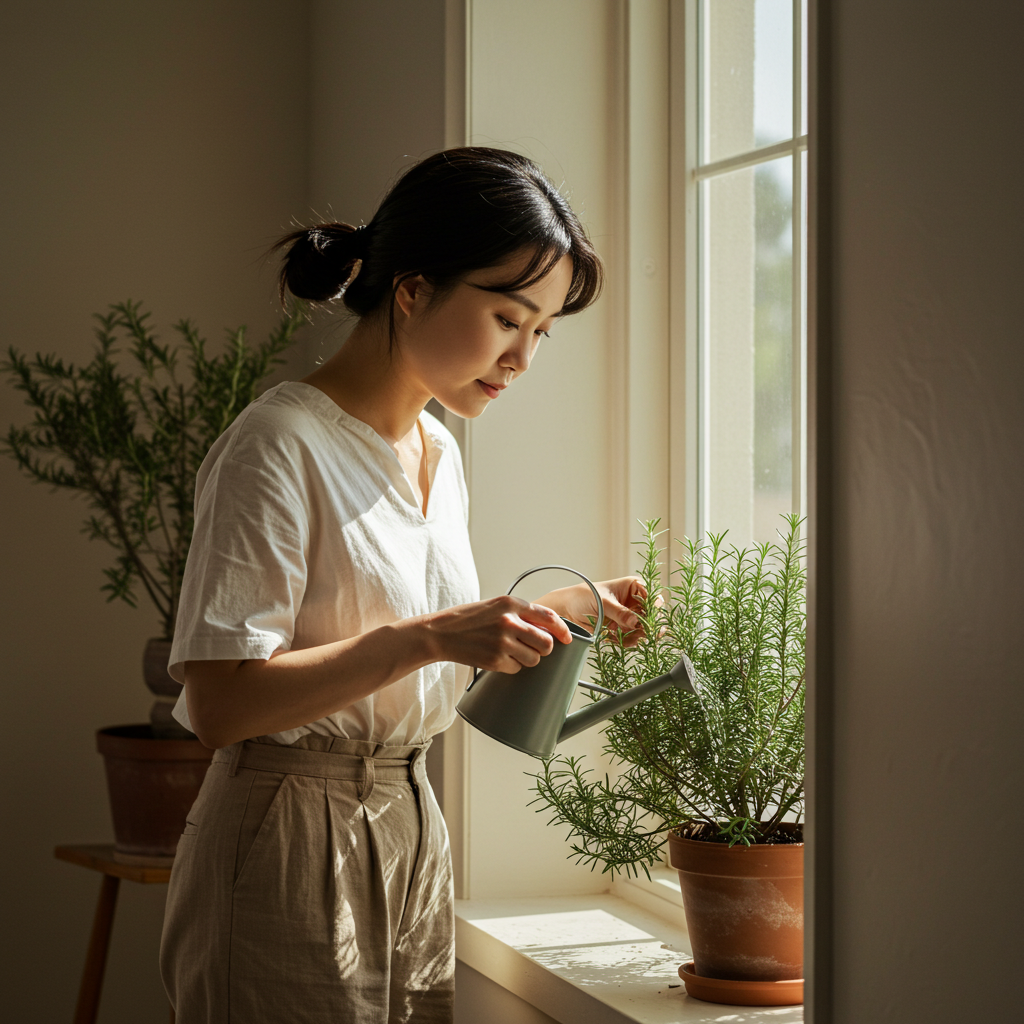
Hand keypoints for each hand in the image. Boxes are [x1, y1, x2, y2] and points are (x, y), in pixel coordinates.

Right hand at [422, 596, 573, 673]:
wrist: (439, 633)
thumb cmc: (466, 619)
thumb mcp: (494, 606)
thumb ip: (520, 613)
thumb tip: (547, 627)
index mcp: (510, 604)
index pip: (548, 617)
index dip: (563, 630)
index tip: (568, 638)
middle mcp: (509, 622)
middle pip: (546, 642)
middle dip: (545, 648)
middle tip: (536, 648)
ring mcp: (502, 642)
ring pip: (534, 659)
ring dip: (528, 658)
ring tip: (512, 652)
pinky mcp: (495, 661)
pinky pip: (517, 668)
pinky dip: (512, 666)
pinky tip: (499, 657)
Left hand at [539, 577, 652, 647]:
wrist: (565, 611)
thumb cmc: (581, 597)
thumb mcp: (602, 602)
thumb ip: (619, 612)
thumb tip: (636, 621)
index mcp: (632, 587)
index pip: (652, 596)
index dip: (653, 607)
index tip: (648, 618)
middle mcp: (633, 602)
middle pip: (652, 615)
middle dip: (647, 625)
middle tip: (640, 632)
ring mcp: (629, 617)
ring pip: (645, 629)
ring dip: (638, 635)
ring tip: (624, 635)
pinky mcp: (623, 630)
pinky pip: (634, 639)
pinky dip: (628, 641)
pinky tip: (616, 638)